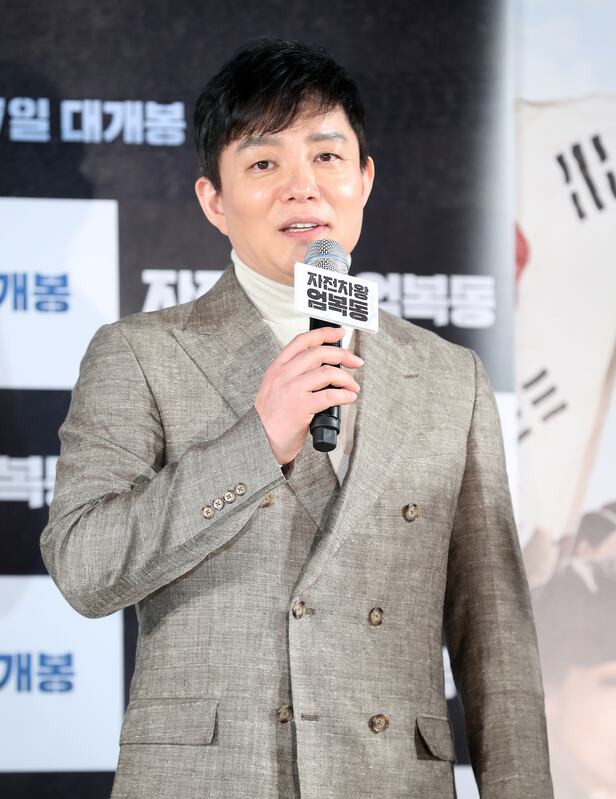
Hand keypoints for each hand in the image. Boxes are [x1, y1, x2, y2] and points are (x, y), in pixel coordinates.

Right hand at [255, 327, 362, 464]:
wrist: (259, 441)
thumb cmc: (270, 419)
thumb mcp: (274, 388)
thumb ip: (292, 375)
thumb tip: (323, 367)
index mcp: (277, 368)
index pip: (302, 341)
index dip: (323, 333)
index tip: (339, 333)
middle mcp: (283, 375)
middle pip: (319, 353)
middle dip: (343, 354)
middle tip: (355, 362)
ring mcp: (292, 390)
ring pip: (327, 372)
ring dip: (346, 379)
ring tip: (352, 386)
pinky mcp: (301, 407)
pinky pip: (330, 395)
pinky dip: (344, 395)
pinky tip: (349, 397)